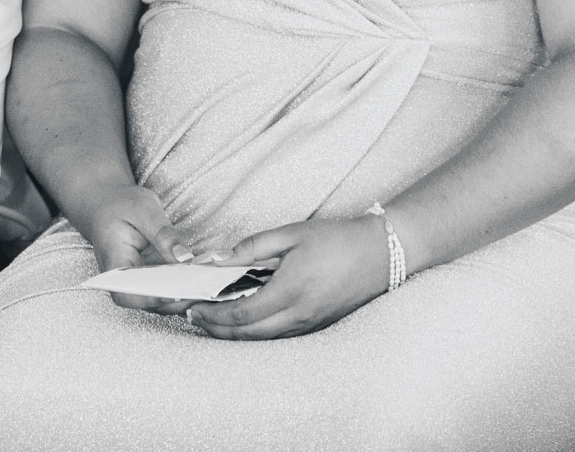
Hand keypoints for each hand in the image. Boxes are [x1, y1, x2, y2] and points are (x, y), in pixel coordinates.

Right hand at [69, 182, 198, 314]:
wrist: (108, 205)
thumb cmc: (121, 204)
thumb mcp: (144, 210)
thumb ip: (164, 234)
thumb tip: (185, 258)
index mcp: (114, 263)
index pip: (128, 295)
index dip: (153, 299)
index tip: (180, 292)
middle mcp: (124, 280)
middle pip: (149, 303)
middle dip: (178, 299)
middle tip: (206, 286)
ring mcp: (138, 281)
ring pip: (161, 301)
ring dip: (185, 295)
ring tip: (210, 283)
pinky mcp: (150, 278)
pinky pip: (167, 290)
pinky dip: (185, 286)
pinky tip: (204, 277)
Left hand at [186, 216, 388, 340]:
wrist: (381, 254)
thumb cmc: (337, 239)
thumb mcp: (292, 233)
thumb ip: (252, 246)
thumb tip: (218, 257)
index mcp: (290, 290)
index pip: (241, 314)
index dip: (213, 315)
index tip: (193, 307)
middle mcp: (299, 314)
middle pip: (247, 334)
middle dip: (216, 329)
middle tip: (195, 317)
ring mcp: (309, 324)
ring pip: (263, 340)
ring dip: (234, 334)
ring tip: (213, 320)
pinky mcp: (317, 326)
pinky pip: (279, 337)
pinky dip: (256, 333)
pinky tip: (245, 321)